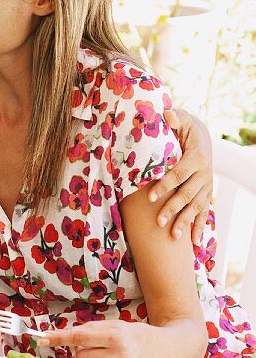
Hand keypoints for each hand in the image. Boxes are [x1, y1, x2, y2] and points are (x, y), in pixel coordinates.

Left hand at [43, 320, 149, 357]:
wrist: (142, 344)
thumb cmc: (120, 332)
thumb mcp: (104, 324)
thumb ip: (81, 330)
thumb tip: (56, 334)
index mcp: (113, 336)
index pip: (79, 337)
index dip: (59, 338)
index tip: (43, 339)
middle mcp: (118, 353)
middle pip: (80, 355)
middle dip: (80, 350)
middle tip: (92, 344)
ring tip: (101, 351)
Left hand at [148, 109, 212, 243]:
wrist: (201, 137)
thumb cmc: (184, 128)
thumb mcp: (180, 119)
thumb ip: (173, 118)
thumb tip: (166, 114)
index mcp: (196, 157)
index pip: (179, 174)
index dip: (165, 185)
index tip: (150, 196)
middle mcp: (204, 174)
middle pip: (187, 194)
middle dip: (173, 208)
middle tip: (159, 221)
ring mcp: (206, 186)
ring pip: (196, 207)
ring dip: (185, 222)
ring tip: (174, 237)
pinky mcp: (206, 194)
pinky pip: (203, 213)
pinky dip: (199, 227)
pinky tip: (193, 243)